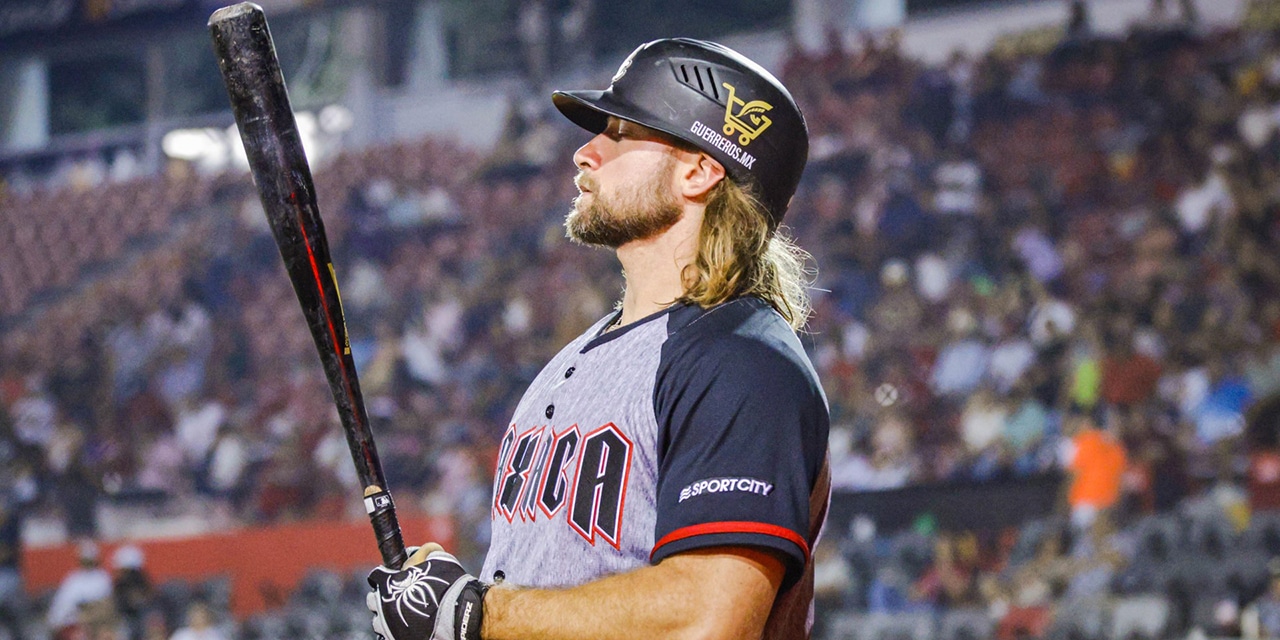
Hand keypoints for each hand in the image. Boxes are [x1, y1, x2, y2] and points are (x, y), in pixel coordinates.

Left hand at [366, 543, 487, 639]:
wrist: (458, 617)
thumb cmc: (447, 587)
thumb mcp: (440, 560)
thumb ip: (428, 551)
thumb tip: (428, 549)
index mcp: (389, 584)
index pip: (377, 576)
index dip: (386, 575)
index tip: (394, 576)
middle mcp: (383, 606)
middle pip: (373, 600)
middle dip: (383, 596)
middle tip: (397, 595)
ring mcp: (388, 625)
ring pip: (378, 621)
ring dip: (386, 615)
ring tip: (402, 613)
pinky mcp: (396, 638)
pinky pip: (389, 634)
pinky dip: (395, 629)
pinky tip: (409, 624)